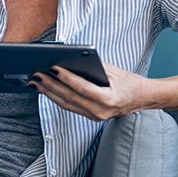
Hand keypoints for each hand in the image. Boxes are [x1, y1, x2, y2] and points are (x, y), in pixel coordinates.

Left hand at [30, 61, 154, 120]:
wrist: (142, 99)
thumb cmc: (130, 82)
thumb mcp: (115, 71)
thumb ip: (95, 67)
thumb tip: (71, 60)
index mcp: (109, 100)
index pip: (82, 88)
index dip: (67, 78)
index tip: (53, 68)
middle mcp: (100, 112)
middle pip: (70, 98)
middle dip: (51, 86)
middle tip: (36, 74)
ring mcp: (95, 117)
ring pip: (67, 104)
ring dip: (49, 93)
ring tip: (35, 82)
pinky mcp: (90, 117)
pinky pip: (70, 107)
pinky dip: (56, 97)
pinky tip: (46, 89)